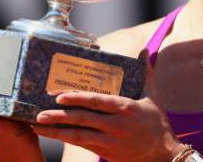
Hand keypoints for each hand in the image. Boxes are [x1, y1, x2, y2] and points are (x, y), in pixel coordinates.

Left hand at [33, 50, 184, 161]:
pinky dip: (66, 140)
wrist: (164, 155)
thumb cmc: (157, 123)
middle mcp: (115, 125)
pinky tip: (52, 135)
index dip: (77, 98)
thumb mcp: (153, 96)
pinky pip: (82, 144)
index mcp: (125, 108)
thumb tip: (145, 50)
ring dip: (56, 132)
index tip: (59, 95)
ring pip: (78, 136)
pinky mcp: (106, 152)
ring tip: (38, 126)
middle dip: (59, 116)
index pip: (97, 101)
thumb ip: (146, 72)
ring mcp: (109, 141)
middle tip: (40, 113)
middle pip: (83, 119)